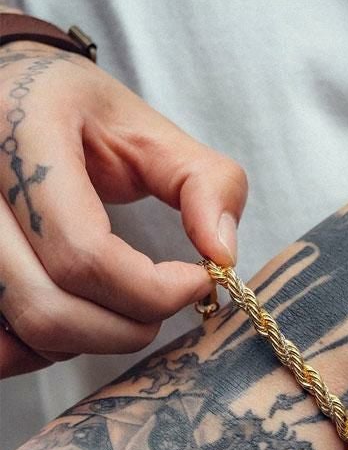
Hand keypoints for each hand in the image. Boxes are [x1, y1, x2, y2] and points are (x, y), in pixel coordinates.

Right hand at [0, 39, 247, 377]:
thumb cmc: (82, 115)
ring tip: (124, 304)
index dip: (152, 290)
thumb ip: (206, 183)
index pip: (85, 253)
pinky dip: (47, 349)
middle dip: (127, 328)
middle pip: (50, 307)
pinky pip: (0, 343)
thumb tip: (223, 255)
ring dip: (92, 339)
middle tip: (164, 305)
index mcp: (24, 137)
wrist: (13, 100)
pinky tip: (80, 317)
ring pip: (27, 330)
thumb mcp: (151, 130)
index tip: (197, 282)